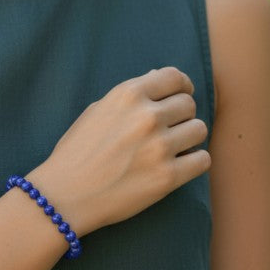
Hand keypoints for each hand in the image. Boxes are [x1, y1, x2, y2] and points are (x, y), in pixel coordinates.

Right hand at [28, 67, 209, 234]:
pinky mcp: (168, 177)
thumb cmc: (77, 150)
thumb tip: (156, 76)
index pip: (174, 77)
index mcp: (127, 94)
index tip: (180, 95)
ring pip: (199, 130)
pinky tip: (178, 165)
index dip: (182, 86)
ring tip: (172, 147)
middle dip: (182, 115)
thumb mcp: (97, 110)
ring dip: (189, 138)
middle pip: (189, 104)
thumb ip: (130, 95)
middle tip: (169, 128)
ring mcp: (159, 146)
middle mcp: (146, 116)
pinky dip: (194, 162)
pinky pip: (202, 160)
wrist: (66, 194)